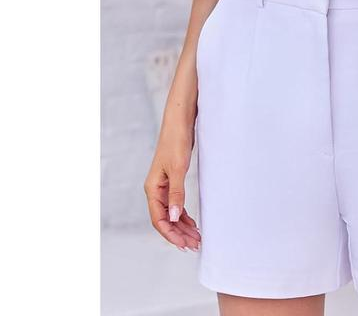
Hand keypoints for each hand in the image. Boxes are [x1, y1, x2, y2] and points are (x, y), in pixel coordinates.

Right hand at [143, 124, 200, 251]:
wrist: (180, 121)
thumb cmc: (176, 141)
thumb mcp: (178, 168)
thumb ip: (176, 194)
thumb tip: (173, 217)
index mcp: (153, 189)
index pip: (159, 219)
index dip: (171, 234)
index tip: (185, 245)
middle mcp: (156, 190)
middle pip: (165, 219)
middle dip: (179, 234)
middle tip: (195, 244)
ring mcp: (164, 186)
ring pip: (171, 213)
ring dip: (182, 226)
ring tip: (196, 237)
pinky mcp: (172, 180)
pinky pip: (175, 204)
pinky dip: (183, 215)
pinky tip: (192, 222)